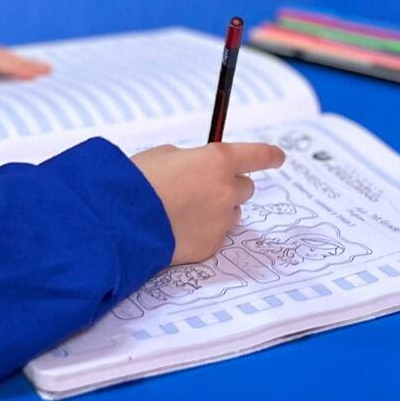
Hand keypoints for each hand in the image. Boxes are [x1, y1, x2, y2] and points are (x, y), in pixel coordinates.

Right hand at [133, 143, 286, 264]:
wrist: (122, 220)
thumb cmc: (138, 181)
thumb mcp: (164, 155)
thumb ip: (190, 159)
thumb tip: (195, 168)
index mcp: (219, 161)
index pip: (258, 155)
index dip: (269, 155)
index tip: (277, 157)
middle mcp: (227, 191)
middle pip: (245, 187)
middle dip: (230, 184)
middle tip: (205, 186)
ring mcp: (221, 221)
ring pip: (230, 212)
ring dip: (217, 209)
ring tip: (185, 209)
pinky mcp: (210, 246)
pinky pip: (215, 234)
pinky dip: (203, 230)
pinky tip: (178, 228)